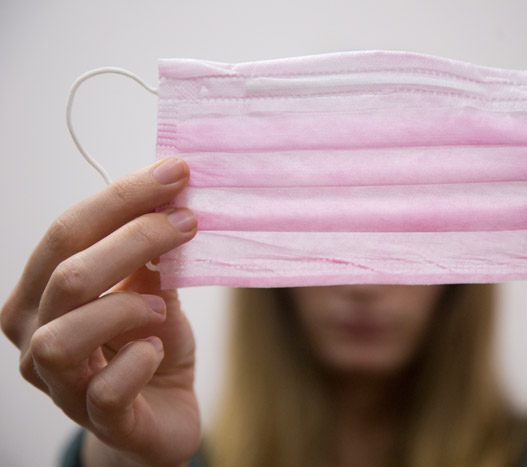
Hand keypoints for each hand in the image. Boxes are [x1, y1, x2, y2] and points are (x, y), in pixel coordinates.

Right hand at [1, 157, 199, 466]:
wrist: (163, 415)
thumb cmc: (150, 347)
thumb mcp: (152, 293)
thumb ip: (150, 259)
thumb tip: (171, 200)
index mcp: (41, 295)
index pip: (67, 233)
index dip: (121, 197)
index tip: (174, 171)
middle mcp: (36, 337)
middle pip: (67, 275)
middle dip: (134, 237)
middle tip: (187, 220)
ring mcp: (60, 384)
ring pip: (65, 334)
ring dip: (123, 307)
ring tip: (161, 304)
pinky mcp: (98, 419)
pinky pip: (106, 389)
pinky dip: (137, 361)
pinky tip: (156, 350)